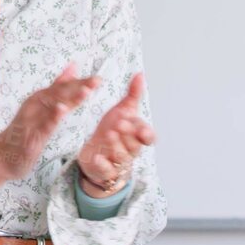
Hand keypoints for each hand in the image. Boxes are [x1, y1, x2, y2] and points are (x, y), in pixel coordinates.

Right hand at [0, 64, 99, 211]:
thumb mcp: (43, 106)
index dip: (80, 82)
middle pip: (59, 93)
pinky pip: (42, 125)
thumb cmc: (25, 131)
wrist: (1, 156)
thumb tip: (73, 66)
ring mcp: (32, 119)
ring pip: (52, 106)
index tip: (98, 78)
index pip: (63, 88)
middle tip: (97, 81)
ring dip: (69, 98)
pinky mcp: (30, 135)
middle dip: (78, 87)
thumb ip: (58, 88)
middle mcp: (35, 105)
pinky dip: (52, 117)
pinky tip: (62, 110)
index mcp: (41, 99)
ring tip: (85, 91)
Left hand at [77, 72, 154, 195]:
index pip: (148, 137)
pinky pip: (105, 169)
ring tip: (108, 134)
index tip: (142, 128)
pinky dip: (101, 163)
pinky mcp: (103, 169)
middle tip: (120, 124)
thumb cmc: (113, 131)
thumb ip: (133, 95)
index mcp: (137, 136)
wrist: (97, 153)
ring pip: (121, 156)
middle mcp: (130, 150)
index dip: (146, 134)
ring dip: (116, 146)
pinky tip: (96, 156)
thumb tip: (140, 74)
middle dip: (128, 135)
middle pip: (134, 145)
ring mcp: (117, 161)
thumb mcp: (123, 111)